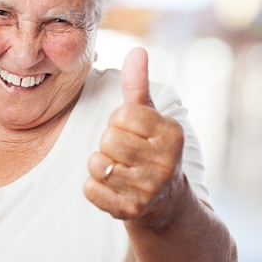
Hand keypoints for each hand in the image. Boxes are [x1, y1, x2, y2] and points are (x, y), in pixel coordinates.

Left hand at [83, 47, 186, 226]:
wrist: (165, 202)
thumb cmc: (150, 148)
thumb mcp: (148, 116)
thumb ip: (137, 84)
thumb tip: (137, 50)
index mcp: (172, 134)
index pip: (122, 115)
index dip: (119, 121)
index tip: (132, 131)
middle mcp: (166, 163)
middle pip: (108, 139)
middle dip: (108, 143)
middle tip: (124, 152)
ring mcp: (149, 190)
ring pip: (96, 164)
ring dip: (99, 165)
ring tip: (119, 169)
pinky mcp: (130, 211)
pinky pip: (89, 189)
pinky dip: (94, 188)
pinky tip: (112, 187)